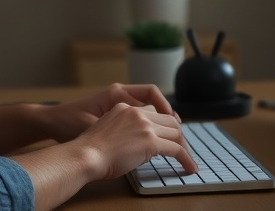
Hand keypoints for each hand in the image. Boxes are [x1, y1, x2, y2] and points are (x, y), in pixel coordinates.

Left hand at [43, 83, 178, 142]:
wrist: (51, 123)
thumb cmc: (69, 123)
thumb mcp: (95, 126)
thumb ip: (119, 129)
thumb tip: (145, 137)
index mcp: (116, 93)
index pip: (150, 93)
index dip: (165, 107)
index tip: (174, 122)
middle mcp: (119, 94)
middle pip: (153, 101)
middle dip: (168, 117)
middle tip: (179, 135)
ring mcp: (116, 103)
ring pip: (147, 109)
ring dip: (159, 122)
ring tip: (172, 138)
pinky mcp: (113, 113)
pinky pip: (138, 115)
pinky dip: (148, 125)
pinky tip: (152, 139)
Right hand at [73, 102, 197, 179]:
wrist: (85, 155)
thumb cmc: (90, 150)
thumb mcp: (106, 130)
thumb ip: (122, 130)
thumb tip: (135, 144)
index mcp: (124, 107)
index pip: (153, 113)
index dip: (164, 125)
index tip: (170, 136)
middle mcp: (136, 112)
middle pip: (168, 121)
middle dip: (178, 135)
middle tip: (182, 150)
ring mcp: (145, 126)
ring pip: (175, 133)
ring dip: (184, 148)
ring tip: (188, 161)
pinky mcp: (151, 141)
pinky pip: (176, 149)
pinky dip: (186, 158)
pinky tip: (189, 167)